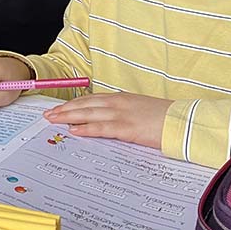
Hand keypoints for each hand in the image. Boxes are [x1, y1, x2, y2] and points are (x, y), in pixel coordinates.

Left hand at [44, 93, 171, 148]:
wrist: (182, 121)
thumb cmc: (163, 118)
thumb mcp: (139, 110)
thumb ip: (122, 112)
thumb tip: (106, 120)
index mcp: (121, 98)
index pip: (91, 99)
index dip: (73, 103)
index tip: (59, 107)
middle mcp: (118, 103)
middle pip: (85, 104)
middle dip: (65, 109)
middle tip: (48, 114)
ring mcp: (122, 114)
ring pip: (89, 114)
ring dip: (69, 117)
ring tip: (54, 120)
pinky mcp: (127, 128)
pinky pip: (102, 128)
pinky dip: (86, 128)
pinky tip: (75, 130)